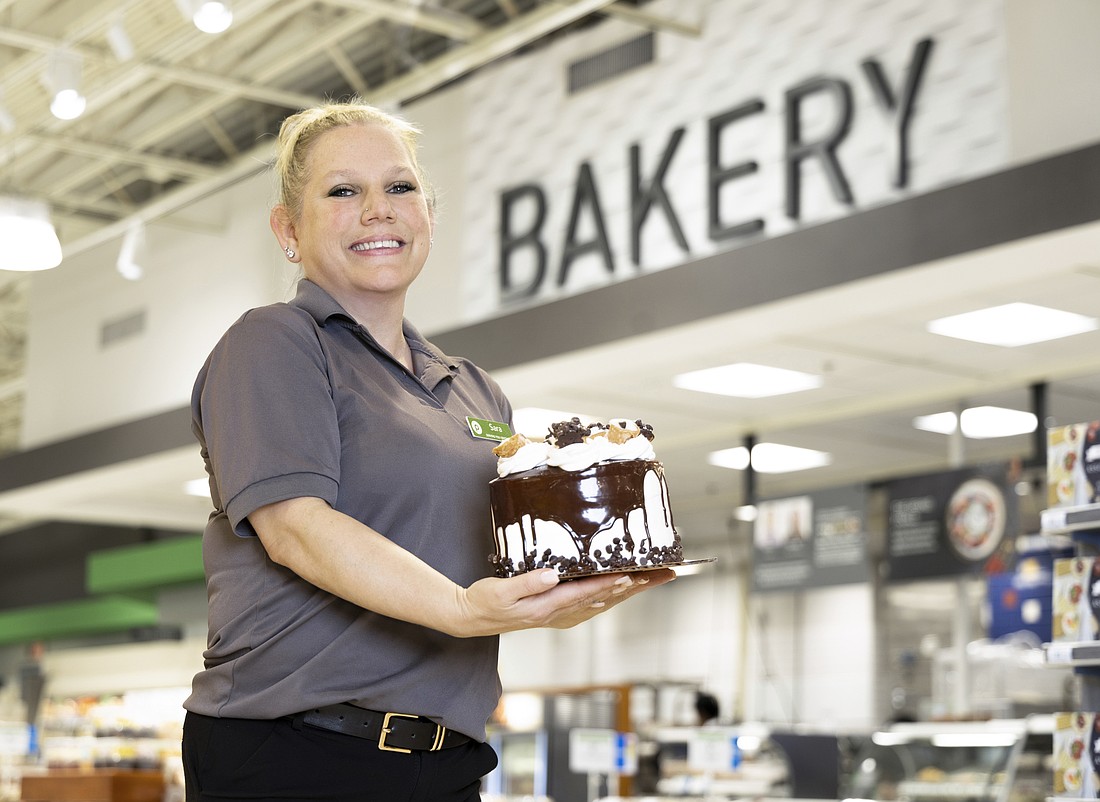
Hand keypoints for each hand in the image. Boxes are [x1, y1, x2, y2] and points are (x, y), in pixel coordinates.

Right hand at [457, 568, 675, 635]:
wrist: (471, 618)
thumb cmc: (485, 602)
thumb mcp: (500, 590)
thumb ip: (526, 583)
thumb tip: (552, 576)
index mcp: (547, 607)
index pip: (586, 593)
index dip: (611, 584)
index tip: (634, 574)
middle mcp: (559, 613)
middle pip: (605, 598)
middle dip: (635, 586)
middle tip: (662, 573)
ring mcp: (560, 614)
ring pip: (603, 602)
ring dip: (629, 590)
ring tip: (652, 577)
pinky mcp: (557, 611)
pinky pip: (592, 604)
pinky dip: (611, 595)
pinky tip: (620, 588)